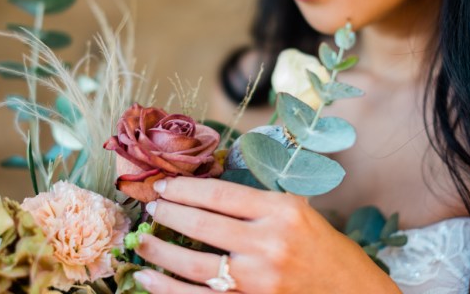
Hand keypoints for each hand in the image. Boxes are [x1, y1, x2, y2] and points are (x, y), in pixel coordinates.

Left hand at [133, 177, 399, 293]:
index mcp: (282, 212)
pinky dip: (168, 289)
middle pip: (201, 224)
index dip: (185, 188)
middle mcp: (269, 244)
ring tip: (142, 241)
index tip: (165, 186)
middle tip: (151, 208)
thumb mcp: (299, 213)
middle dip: (168, 213)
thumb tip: (206, 191)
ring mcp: (258, 281)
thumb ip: (256, 202)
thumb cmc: (327, 252)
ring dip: (160, 251)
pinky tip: (149, 278)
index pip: (220, 194)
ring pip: (193, 264)